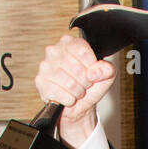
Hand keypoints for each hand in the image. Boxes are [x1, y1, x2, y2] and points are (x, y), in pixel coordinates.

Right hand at [34, 33, 116, 148]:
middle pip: (76, 68)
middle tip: (84, 84)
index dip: (92, 67)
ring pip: (69, 83)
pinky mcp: (40, 82)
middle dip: (85, 82)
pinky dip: (68, 99)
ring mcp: (45, 66)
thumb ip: (107, 69)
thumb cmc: (89, 87)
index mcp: (70, 43)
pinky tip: (68, 97)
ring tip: (77, 91)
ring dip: (77, 92)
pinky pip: (59, 93)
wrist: (78, 105)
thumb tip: (95, 72)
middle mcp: (54, 51)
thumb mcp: (105, 76)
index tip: (91, 73)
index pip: (83, 52)